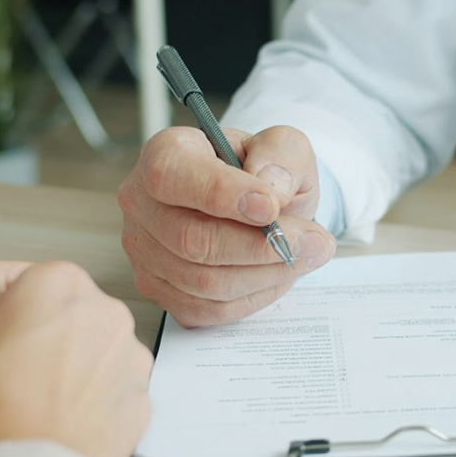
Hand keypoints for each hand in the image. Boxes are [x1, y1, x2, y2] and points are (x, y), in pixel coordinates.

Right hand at [0, 261, 153, 456]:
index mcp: (59, 283)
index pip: (37, 282)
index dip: (14, 313)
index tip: (1, 336)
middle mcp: (106, 311)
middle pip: (76, 314)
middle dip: (53, 336)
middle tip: (18, 371)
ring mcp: (131, 356)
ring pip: (101, 352)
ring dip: (78, 368)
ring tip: (39, 401)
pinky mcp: (142, 397)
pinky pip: (116, 392)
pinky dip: (96, 403)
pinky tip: (65, 420)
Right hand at [118, 125, 336, 326]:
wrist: (261, 204)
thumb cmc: (265, 173)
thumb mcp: (285, 147)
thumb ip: (282, 155)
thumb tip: (271, 190)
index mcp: (166, 154)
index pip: (172, 176)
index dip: (223, 194)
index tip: (272, 206)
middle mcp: (141, 202)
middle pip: (191, 240)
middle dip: (261, 246)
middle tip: (314, 241)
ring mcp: (144, 251)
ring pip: (203, 282)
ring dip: (266, 274)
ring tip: (306, 256)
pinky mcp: (159, 289)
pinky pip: (207, 309)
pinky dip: (253, 297)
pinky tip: (278, 275)